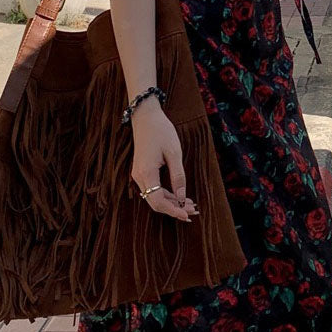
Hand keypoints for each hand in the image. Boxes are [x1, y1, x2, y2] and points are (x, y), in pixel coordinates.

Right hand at [130, 100, 198, 221]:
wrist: (145, 117)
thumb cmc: (161, 131)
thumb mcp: (174, 153)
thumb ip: (178, 176)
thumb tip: (182, 197)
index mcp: (147, 172)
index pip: (158, 201)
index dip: (173, 210)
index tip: (187, 215)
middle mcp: (139, 177)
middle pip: (155, 202)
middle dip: (174, 209)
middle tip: (193, 212)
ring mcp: (139, 175)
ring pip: (154, 197)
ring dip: (172, 203)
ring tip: (191, 205)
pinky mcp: (142, 172)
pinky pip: (153, 189)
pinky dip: (167, 195)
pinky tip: (181, 196)